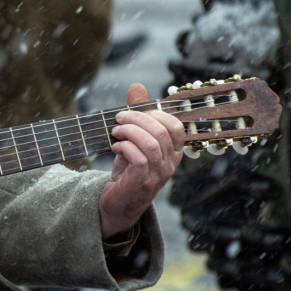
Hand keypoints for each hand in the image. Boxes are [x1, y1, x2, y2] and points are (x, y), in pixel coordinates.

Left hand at [99, 83, 184, 238]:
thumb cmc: (127, 170)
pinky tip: (115, 146)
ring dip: (129, 132)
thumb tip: (136, 86)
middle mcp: (170, 163)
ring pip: (151, 144)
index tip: (135, 112)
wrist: (117, 204)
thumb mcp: (133, 139)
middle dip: (137, 118)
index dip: (155, 114)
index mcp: (172, 152)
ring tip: (115, 131)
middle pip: (162, 131)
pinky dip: (125, 147)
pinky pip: (139, 159)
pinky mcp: (142, 183)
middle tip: (119, 118)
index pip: (176, 127)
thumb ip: (137, 115)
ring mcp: (158, 175)